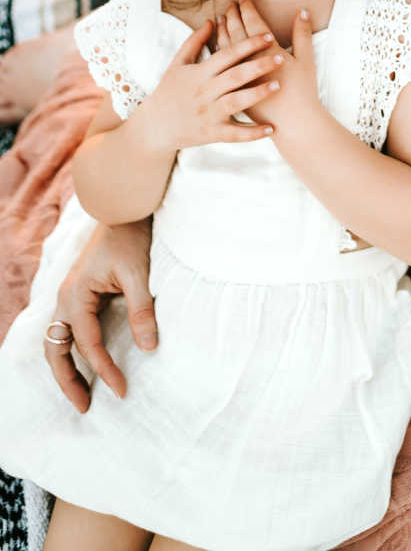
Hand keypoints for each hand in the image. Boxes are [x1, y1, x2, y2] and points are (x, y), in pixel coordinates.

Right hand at [44, 219, 154, 412]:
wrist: (125, 208)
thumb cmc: (131, 237)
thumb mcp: (139, 274)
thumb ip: (142, 310)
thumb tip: (149, 348)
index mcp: (76, 295)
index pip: (88, 344)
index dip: (105, 370)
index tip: (122, 391)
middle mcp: (66, 298)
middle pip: (56, 350)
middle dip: (68, 381)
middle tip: (85, 407)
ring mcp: (70, 296)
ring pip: (57, 342)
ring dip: (65, 368)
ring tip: (81, 393)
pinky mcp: (80, 294)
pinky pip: (69, 329)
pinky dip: (72, 350)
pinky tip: (84, 362)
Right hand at [140, 19, 281, 150]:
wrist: (153, 126)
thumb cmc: (168, 92)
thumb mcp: (177, 64)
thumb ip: (194, 42)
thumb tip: (211, 20)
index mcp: (199, 73)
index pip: (227, 55)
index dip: (247, 44)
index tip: (268, 36)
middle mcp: (205, 92)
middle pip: (235, 76)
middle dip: (259, 65)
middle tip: (282, 56)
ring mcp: (208, 114)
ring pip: (236, 102)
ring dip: (258, 94)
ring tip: (278, 86)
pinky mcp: (211, 134)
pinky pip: (234, 134)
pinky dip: (252, 133)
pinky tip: (271, 129)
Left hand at [217, 0, 320, 130]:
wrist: (292, 124)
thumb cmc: (302, 92)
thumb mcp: (307, 60)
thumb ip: (303, 34)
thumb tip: (302, 11)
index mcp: (267, 52)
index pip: (252, 25)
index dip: (247, 10)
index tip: (243, 0)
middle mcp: (248, 63)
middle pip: (235, 34)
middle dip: (231, 17)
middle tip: (230, 6)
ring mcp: (238, 77)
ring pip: (224, 50)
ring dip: (221, 33)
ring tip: (220, 20)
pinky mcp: (233, 89)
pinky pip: (219, 69)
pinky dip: (217, 54)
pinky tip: (216, 48)